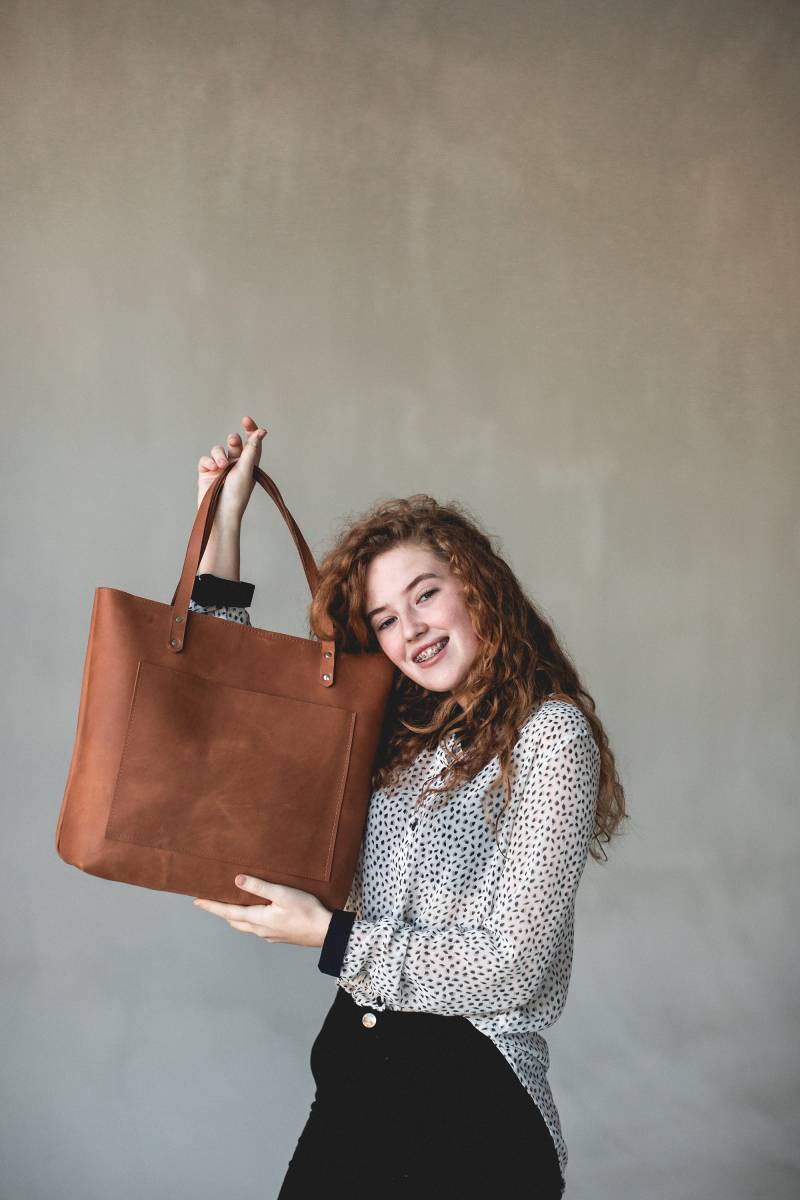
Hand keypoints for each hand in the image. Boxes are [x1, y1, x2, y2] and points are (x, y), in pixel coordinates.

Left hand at [192, 874, 332, 947]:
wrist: (325, 932)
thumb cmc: (306, 911)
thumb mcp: (282, 894)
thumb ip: (260, 886)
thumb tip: (237, 880)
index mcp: (258, 919)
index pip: (228, 913)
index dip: (211, 906)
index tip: (196, 901)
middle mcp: (260, 930)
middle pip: (234, 921)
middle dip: (221, 912)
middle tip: (210, 902)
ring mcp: (269, 935)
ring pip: (246, 926)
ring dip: (235, 917)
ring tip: (230, 906)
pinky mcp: (279, 936)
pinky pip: (258, 928)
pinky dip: (250, 920)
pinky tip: (257, 913)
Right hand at [197, 416, 267, 521]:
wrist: (220, 513)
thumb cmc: (237, 495)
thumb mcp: (246, 470)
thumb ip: (251, 450)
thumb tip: (261, 432)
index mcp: (249, 464)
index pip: (251, 443)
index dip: (250, 430)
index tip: (246, 420)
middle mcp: (235, 464)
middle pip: (234, 443)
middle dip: (233, 440)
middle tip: (234, 440)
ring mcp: (220, 468)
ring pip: (218, 450)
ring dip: (219, 455)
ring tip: (221, 466)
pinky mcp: (206, 472)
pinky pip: (205, 459)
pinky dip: (208, 462)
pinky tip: (212, 469)